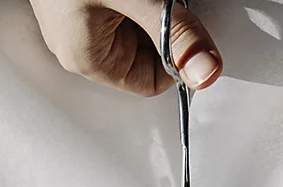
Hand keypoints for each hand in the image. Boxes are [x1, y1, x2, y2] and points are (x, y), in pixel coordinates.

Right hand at [29, 0, 221, 95]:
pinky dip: (135, 0)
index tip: (189, 28)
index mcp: (88, 59)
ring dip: (149, 8)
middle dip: (163, 26)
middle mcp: (78, 48)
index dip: (177, 56)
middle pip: (145, 53)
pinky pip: (120, 11)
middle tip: (160, 1)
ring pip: (135, 28)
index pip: (152, 82)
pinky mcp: (77, 3)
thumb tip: (207, 72)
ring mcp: (75, 23)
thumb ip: (175, 34)